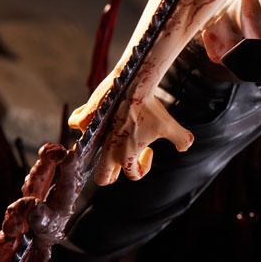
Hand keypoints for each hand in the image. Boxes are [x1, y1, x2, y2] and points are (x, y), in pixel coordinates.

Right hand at [68, 69, 193, 184]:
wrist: (135, 84)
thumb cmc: (151, 107)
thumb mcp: (171, 126)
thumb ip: (183, 140)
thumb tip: (185, 148)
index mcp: (125, 155)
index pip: (132, 175)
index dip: (144, 167)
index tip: (150, 150)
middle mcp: (107, 148)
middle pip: (102, 177)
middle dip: (112, 174)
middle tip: (124, 158)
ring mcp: (94, 133)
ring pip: (85, 152)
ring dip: (98, 146)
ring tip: (113, 133)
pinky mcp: (86, 116)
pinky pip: (76, 123)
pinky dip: (83, 121)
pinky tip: (97, 116)